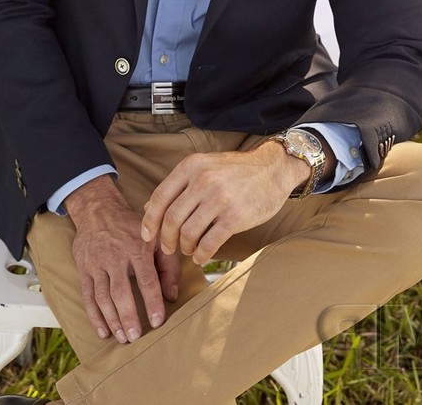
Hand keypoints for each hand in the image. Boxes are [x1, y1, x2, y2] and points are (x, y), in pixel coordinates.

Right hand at [65, 175, 180, 343]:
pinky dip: (94, 316)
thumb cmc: (132, 228)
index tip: (157, 322)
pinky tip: (103, 331)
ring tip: (123, 337)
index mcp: (137, 248)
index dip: (152, 301)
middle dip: (129, 316)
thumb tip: (172, 295)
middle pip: (121, 291)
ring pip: (103, 296)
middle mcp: (116, 257)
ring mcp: (98, 264)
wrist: (99, 211)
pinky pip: (88, 296)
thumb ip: (168, 265)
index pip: (146, 278)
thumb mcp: (156, 238)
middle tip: (136, 337)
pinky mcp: (85, 270)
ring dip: (112, 320)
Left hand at [140, 141, 309, 265]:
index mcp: (192, 166)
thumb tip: (148, 208)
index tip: (147, 235)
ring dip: (185, 247)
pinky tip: (202, 256)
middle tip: (167, 248)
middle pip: (171, 218)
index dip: (150, 220)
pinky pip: (209, 243)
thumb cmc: (236, 170)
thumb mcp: (204, 167)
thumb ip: (178, 185)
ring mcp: (219, 198)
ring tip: (189, 250)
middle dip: (166, 239)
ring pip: (188, 233)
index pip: (160, 197)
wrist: (274, 168)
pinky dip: (201, 254)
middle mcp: (203, 180)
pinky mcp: (235, 217)